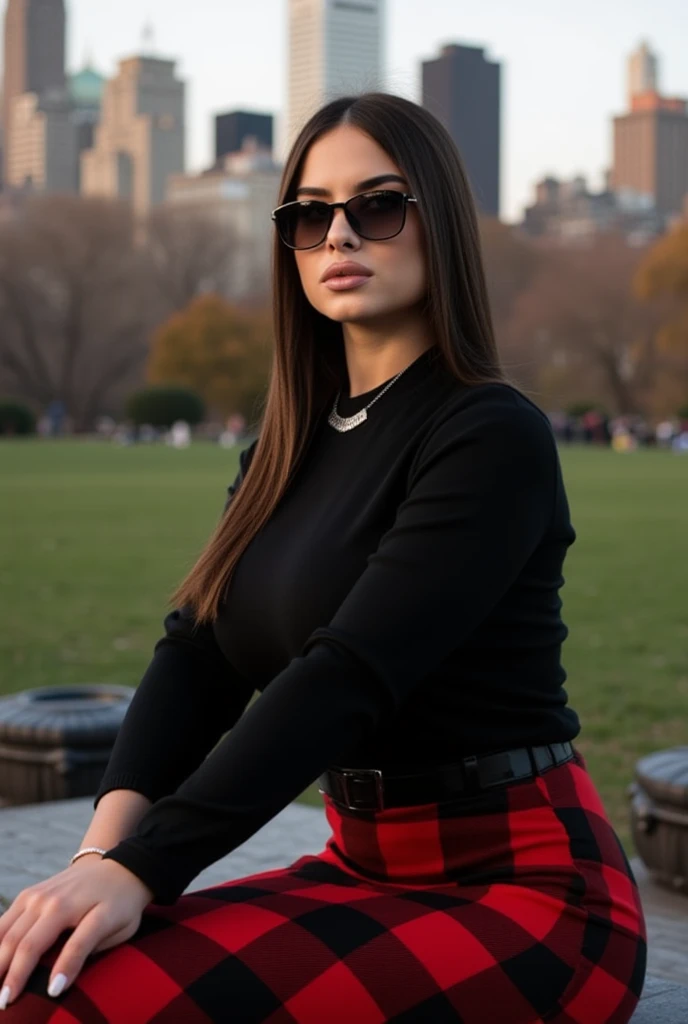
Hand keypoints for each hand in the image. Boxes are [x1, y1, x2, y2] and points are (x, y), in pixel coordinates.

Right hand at [0, 856, 154, 1009]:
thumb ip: (90, 949)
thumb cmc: (120, 905)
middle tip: (5, 1003)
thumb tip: (59, 981)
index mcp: (87, 910)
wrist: (116, 867)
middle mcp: (57, 900)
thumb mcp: (120, 928)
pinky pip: (3, 923)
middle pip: (27, 943)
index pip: (75, 945)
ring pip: (8, 934)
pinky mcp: (27, 895)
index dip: (63, 970)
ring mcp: (38, 896)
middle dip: (13, 976)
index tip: (53, 992)